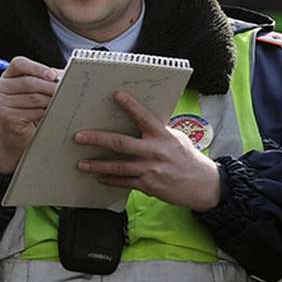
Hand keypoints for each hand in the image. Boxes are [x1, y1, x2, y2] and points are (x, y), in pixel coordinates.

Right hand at [0, 56, 60, 173]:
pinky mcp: (6, 117)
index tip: (53, 76)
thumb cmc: (28, 111)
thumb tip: (64, 75)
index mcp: (7, 76)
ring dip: (49, 101)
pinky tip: (48, 114)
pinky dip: (44, 113)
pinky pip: (31, 112)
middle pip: (29, 82)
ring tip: (59, 103)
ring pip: (33, 97)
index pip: (19, 64)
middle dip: (50, 87)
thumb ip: (46, 80)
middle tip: (65, 91)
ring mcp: (1, 103)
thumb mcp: (36, 91)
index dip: (37, 68)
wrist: (16, 136)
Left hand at [74, 90, 220, 211]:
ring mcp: (150, 170)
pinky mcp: (148, 186)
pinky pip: (124, 181)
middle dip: (97, 139)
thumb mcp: (176, 138)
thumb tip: (138, 120)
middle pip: (120, 143)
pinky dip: (110, 179)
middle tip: (79, 136)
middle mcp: (154, 152)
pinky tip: (99, 177)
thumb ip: (157, 131)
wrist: (203, 185)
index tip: (116, 95)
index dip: (130, 105)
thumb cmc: (188, 158)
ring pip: (117, 166)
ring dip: (97, 165)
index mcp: (163, 136)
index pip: (144, 117)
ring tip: (81, 163)